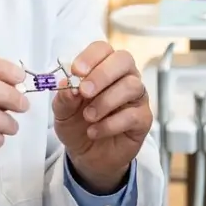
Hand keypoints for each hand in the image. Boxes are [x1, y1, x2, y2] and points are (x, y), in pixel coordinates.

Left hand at [53, 42, 151, 193]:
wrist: (87, 156)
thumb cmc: (77, 125)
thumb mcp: (62, 112)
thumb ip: (64, 97)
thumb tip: (68, 85)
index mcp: (102, 68)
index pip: (103, 49)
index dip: (91, 57)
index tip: (76, 71)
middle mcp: (124, 77)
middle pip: (123, 60)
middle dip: (102, 74)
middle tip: (84, 92)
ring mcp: (136, 97)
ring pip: (131, 86)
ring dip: (105, 101)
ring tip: (88, 117)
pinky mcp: (143, 119)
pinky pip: (133, 114)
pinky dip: (110, 124)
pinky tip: (95, 131)